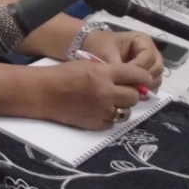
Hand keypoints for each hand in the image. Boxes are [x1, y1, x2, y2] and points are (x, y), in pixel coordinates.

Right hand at [37, 60, 151, 129]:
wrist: (44, 92)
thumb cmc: (63, 74)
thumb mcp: (88, 65)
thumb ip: (109, 72)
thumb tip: (130, 79)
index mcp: (104, 74)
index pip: (136, 75)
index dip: (143, 77)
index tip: (144, 79)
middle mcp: (106, 92)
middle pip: (134, 96)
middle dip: (132, 92)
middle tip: (124, 90)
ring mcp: (101, 110)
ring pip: (126, 111)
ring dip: (122, 106)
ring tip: (111, 101)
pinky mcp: (95, 123)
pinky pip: (112, 122)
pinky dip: (109, 116)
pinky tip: (99, 110)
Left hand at [81, 29, 163, 88]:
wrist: (91, 46)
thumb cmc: (99, 45)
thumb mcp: (106, 53)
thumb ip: (118, 67)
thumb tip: (129, 85)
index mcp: (142, 41)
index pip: (149, 56)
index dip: (139, 68)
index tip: (125, 76)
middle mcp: (150, 51)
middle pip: (157, 68)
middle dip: (145, 78)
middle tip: (130, 86)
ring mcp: (150, 64)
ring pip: (156, 78)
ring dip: (145, 85)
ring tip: (129, 89)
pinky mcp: (146, 75)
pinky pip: (151, 85)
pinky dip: (143, 89)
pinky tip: (131, 91)